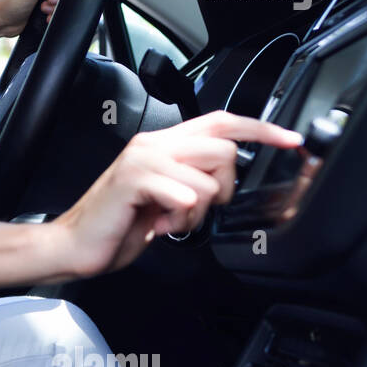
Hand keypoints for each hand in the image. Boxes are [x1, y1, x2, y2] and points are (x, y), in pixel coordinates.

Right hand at [48, 111, 304, 278]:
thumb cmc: (119, 224)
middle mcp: (153, 144)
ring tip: (173, 219)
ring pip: (209, 176)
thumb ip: (192, 179)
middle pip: (223, 148)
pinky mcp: (134, 179)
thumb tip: (226, 179)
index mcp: (162, 144)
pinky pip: (186, 194)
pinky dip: (180, 217)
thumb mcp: (166, 198)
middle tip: (199, 208)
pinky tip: (160, 225)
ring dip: (199, 210)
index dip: (260, 129)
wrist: (76, 245)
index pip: (221, 121)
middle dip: (224, 186)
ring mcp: (143, 159)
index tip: (290, 140)